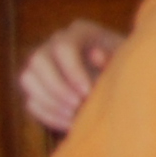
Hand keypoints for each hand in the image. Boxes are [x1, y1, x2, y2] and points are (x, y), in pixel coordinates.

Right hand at [20, 19, 124, 134]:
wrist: (124, 78)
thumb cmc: (127, 65)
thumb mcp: (126, 60)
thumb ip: (113, 57)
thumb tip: (95, 55)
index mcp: (79, 32)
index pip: (63, 47)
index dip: (72, 70)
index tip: (88, 92)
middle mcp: (54, 43)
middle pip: (38, 60)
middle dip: (57, 87)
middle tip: (78, 105)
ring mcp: (42, 65)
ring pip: (28, 79)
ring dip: (50, 101)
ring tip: (74, 117)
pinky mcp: (37, 87)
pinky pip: (31, 100)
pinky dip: (48, 114)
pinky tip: (69, 124)